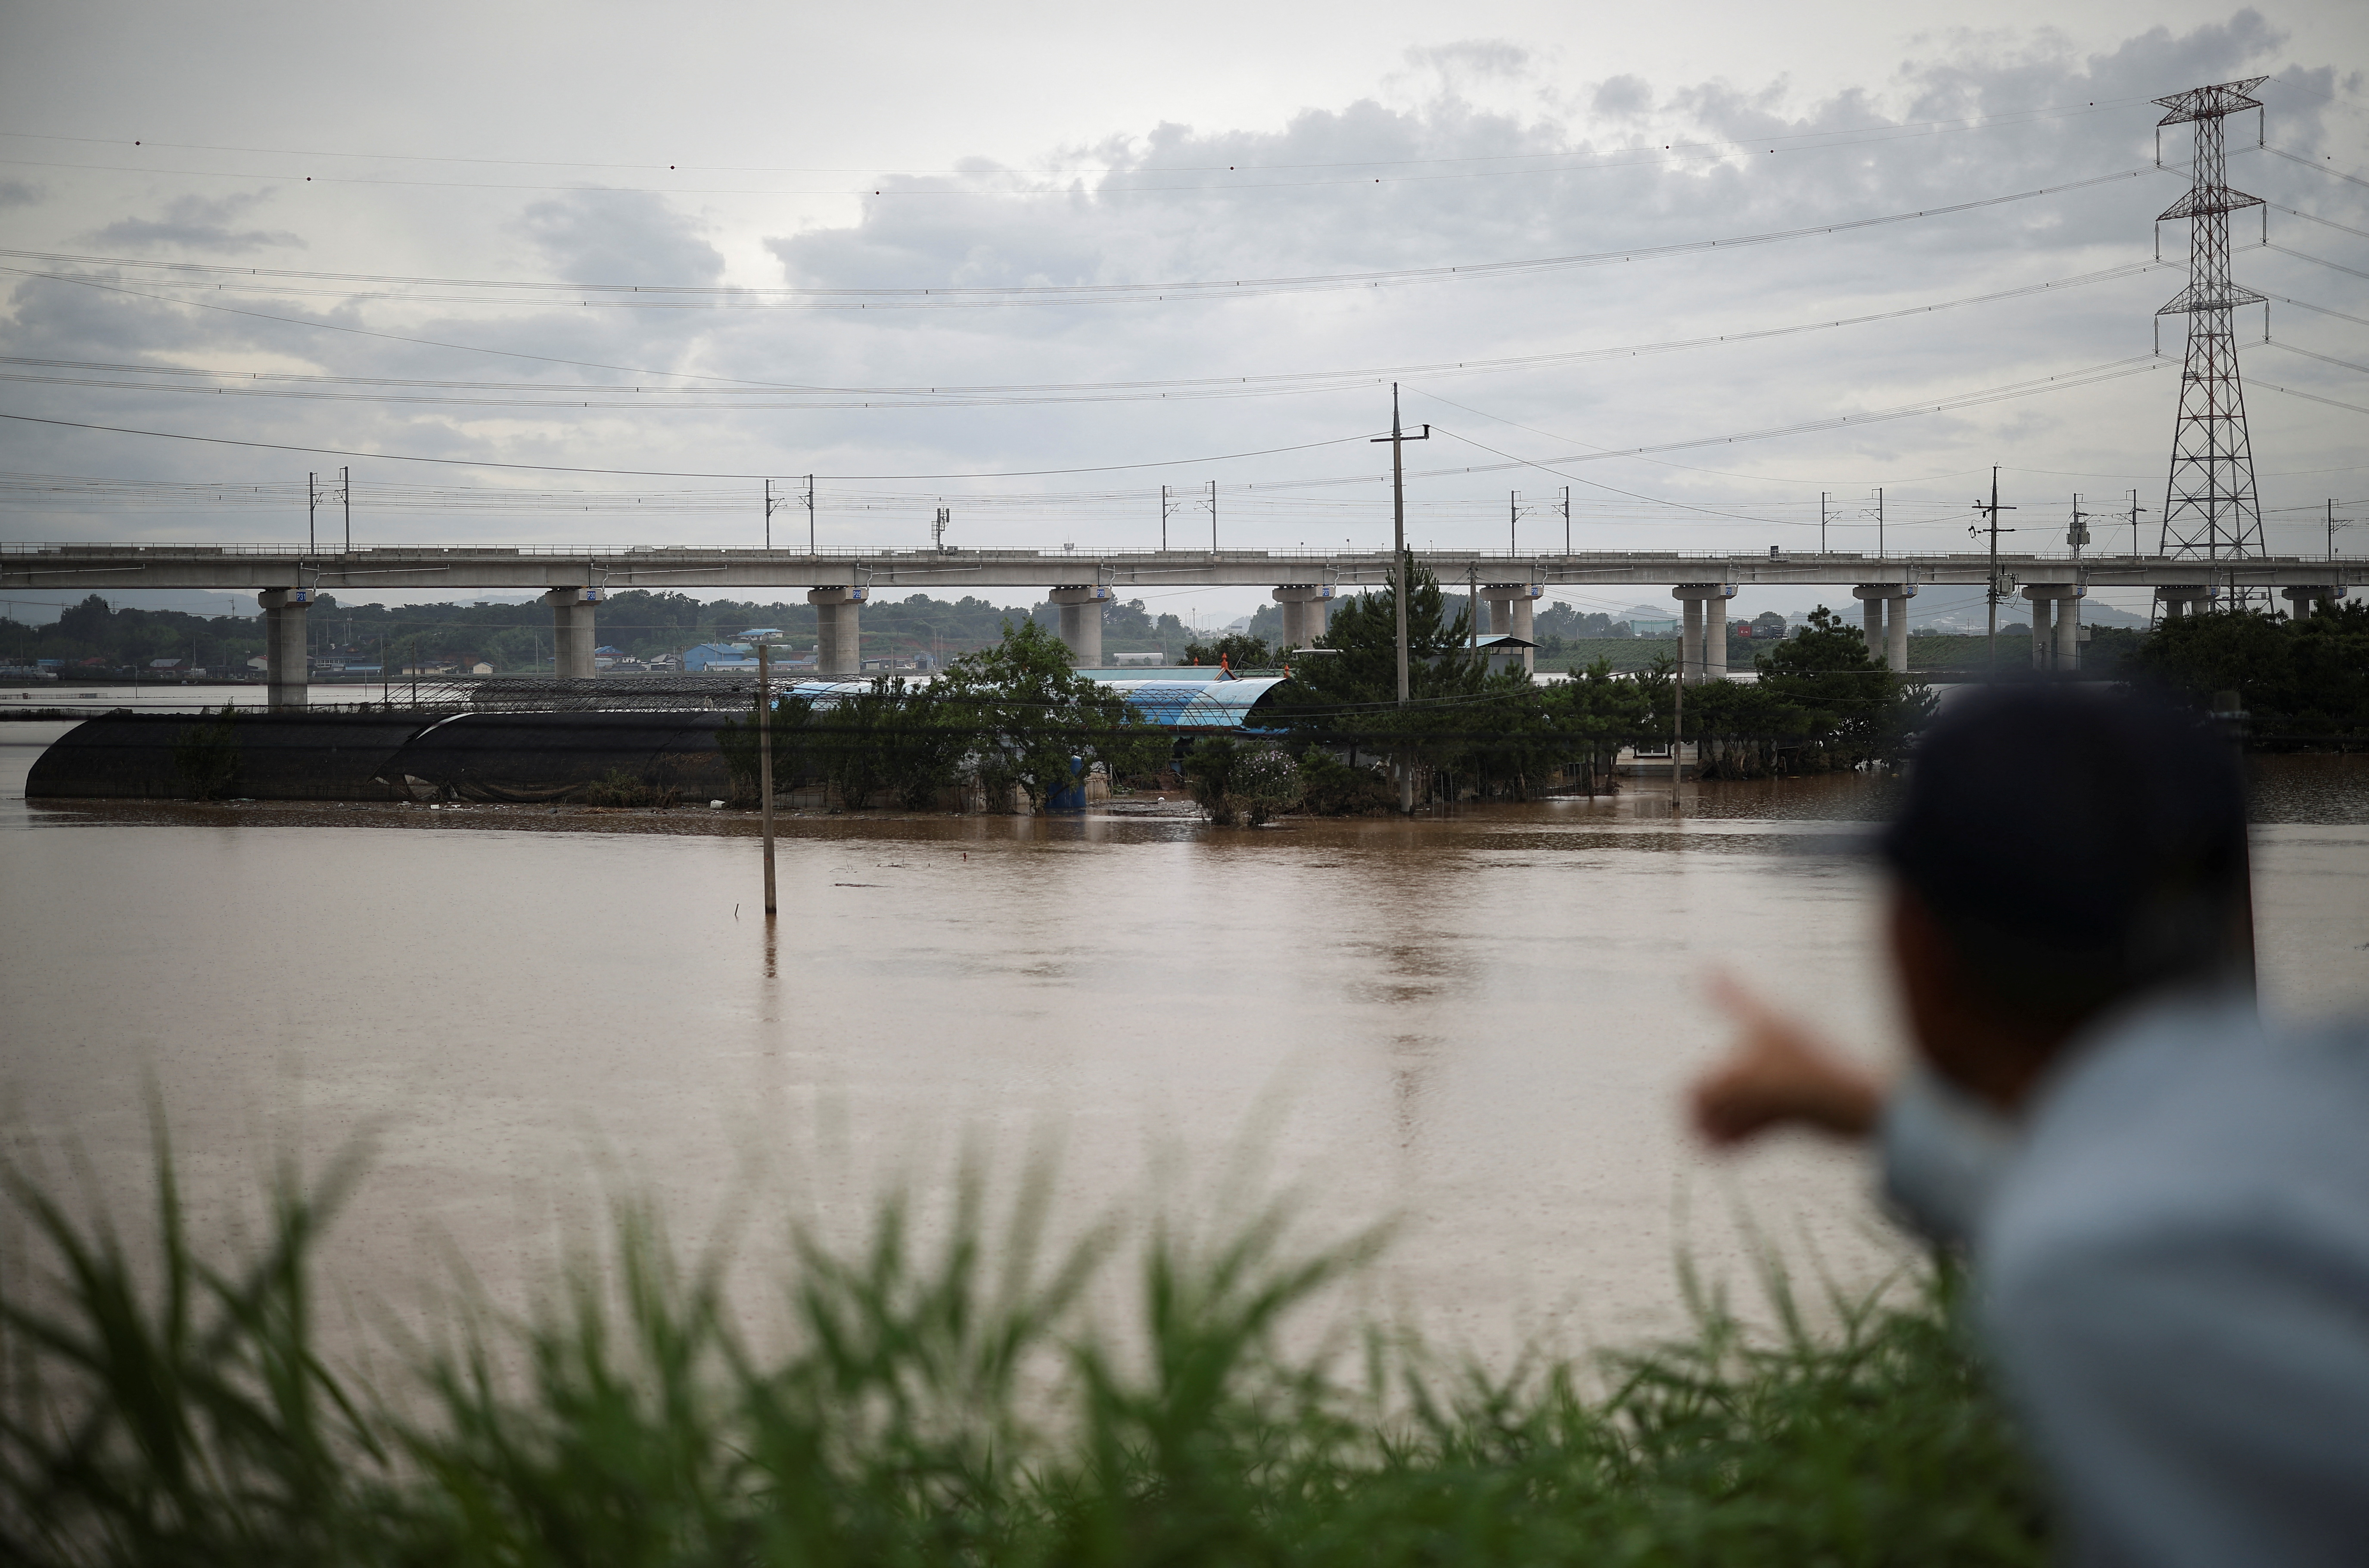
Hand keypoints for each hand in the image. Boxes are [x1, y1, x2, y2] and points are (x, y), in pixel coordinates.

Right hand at [1690, 973, 1884, 1146]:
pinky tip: (1721, 1147)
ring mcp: (1783, 1077)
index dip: (1720, 985)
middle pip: (1728, 1064)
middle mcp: (1772, 1047)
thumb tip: (1696, 1103)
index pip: (1735, 997)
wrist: (1863, 1107)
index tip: (1705, 969)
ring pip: (1740, 1096)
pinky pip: (1757, 1118)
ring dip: (1719, 1118)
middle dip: (1706, 1095)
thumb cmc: (1807, 1082)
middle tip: (1693, 1120)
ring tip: (1705, 1141)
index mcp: (1763, 1024)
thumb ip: (1710, 1089)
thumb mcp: (1745, 1081)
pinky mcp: (1795, 1106)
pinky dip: (1738, 1131)